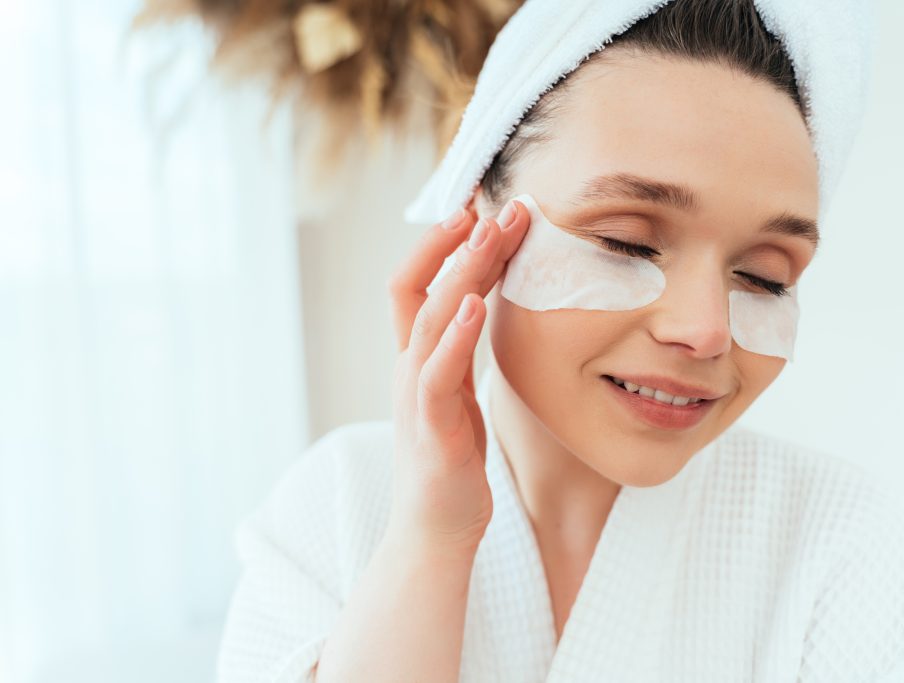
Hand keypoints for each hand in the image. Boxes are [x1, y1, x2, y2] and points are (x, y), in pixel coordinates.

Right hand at [386, 197, 528, 552]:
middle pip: (419, 288)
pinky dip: (455, 336)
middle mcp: (408, 369)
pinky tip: (475, 305)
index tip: (480, 207)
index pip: (415, 284)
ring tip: (488, 233)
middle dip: (455, 243)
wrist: (437, 529)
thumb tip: (483, 304)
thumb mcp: (456, 392)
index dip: (440, 243)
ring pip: (429, 320)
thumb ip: (461, 349)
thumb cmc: (451, 459)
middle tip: (494, 204)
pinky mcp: (431, 431)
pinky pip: (438, 375)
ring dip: (460, 273)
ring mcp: (415, 398)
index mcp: (416, 358)